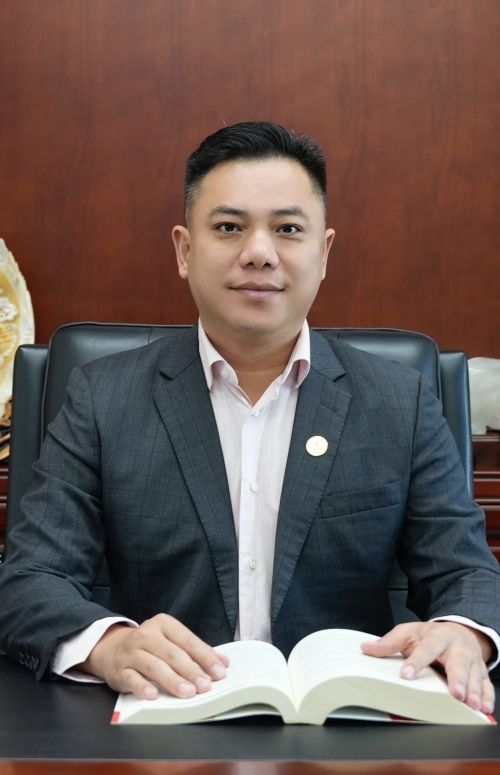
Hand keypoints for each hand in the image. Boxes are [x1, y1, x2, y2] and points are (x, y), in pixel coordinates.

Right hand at [79, 613, 229, 699]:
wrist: (111, 648)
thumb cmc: (149, 646)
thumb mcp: (170, 640)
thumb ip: (194, 651)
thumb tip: (222, 663)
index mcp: (163, 624)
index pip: (188, 640)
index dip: (205, 656)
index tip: (219, 672)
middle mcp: (146, 635)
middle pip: (172, 654)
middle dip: (191, 671)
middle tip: (205, 686)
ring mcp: (131, 652)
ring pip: (154, 666)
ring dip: (173, 680)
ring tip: (188, 692)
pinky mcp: (119, 670)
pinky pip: (132, 679)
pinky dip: (143, 687)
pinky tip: (154, 695)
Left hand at [361, 621, 494, 713]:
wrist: (458, 631)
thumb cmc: (430, 635)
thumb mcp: (408, 633)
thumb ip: (389, 642)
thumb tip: (366, 649)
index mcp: (438, 636)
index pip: (426, 648)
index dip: (416, 661)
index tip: (406, 674)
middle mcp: (457, 647)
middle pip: (458, 662)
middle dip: (458, 678)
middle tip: (455, 693)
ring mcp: (472, 661)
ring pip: (475, 675)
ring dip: (474, 690)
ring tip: (470, 704)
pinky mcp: (481, 672)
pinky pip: (486, 685)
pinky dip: (487, 696)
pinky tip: (484, 707)